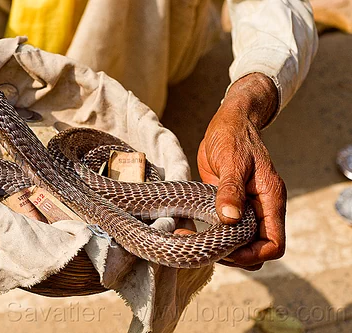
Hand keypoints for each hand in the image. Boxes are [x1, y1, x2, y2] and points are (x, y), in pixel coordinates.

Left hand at [196, 73, 286, 270]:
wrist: (228, 121)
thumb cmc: (233, 135)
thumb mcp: (232, 160)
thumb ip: (231, 189)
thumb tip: (229, 218)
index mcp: (270, 199)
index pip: (273, 243)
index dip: (253, 254)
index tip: (226, 251)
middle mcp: (261, 207)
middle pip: (257, 249)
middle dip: (234, 255)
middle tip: (204, 248)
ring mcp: (246, 207)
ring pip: (241, 242)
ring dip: (221, 247)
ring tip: (195, 241)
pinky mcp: (230, 203)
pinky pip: (227, 229)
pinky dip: (214, 235)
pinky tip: (194, 231)